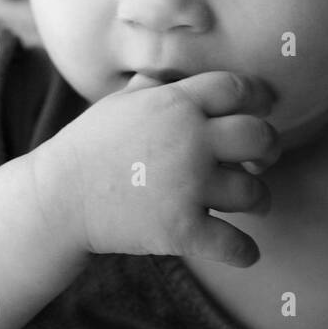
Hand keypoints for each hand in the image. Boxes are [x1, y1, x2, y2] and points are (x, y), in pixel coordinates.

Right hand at [36, 70, 278, 265]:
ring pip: (253, 192)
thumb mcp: (118, 104)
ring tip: (257, 202)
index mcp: (176, 103)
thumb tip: (172, 75)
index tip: (264, 108)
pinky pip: (234, 244)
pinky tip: (247, 252)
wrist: (57, 198)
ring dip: (260, 199)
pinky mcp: (181, 229)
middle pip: (258, 136)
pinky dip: (246, 252)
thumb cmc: (87, 147)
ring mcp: (188, 185)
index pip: (236, 88)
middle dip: (270, 148)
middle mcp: (190, 139)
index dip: (258, 96)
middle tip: (265, 159)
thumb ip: (153, 88)